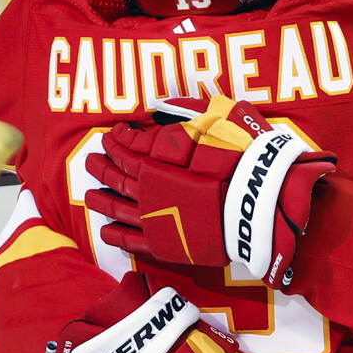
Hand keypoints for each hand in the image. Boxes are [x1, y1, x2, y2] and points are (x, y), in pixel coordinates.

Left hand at [85, 95, 335, 286]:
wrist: (262, 203)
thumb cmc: (244, 160)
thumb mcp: (220, 120)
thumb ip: (188, 113)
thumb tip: (162, 107)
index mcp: (159, 162)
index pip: (127, 150)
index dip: (116, 141)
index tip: (112, 134)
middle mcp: (150, 191)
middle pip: (116, 179)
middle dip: (101, 168)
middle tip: (89, 161)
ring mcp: (156, 220)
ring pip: (119, 210)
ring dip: (102, 202)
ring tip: (90, 197)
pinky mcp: (167, 245)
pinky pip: (134, 242)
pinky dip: (117, 236)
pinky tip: (106, 231)